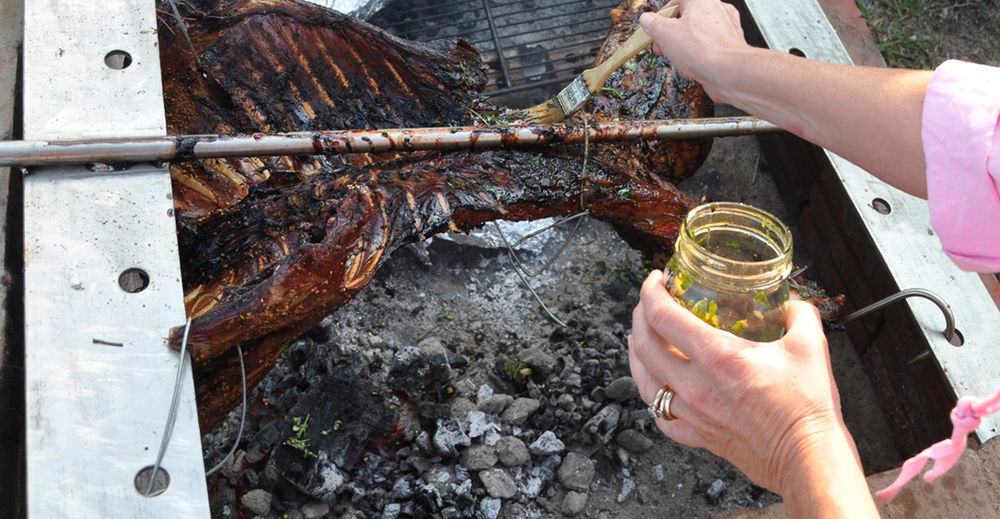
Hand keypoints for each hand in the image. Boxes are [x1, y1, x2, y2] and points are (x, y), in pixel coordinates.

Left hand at [628, 270, 849, 493]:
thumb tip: (792, 302)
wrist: (809, 459)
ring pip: (645, 384)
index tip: (655, 280)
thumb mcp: (811, 346)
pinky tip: (662, 390)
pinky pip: (664, 420)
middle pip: (644, 347)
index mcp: (718, 357)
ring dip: (637, 357)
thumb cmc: (809, 406)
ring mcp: (694, 414)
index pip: (663, 317)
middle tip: (648, 304)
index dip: (651, 293)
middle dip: (639, 318)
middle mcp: (696, 386)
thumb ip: (799, 314)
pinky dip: (656, 401)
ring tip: (640, 340)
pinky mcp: (700, 437)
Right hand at [640, 0, 749, 103]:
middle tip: (663, 46)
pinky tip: (693, 65)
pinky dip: (699, 55)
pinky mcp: (730, 46)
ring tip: (677, 58)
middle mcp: (717, 9)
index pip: (676, 0)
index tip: (654, 27)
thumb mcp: (664, 34)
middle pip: (687, 18)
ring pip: (699, 33)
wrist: (728, 71)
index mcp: (701, 0)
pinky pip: (709, 46)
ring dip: (684, 45)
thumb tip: (647, 20)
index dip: (662, 15)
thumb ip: (653, 24)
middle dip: (672, 34)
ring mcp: (726, 27)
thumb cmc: (703, 50)